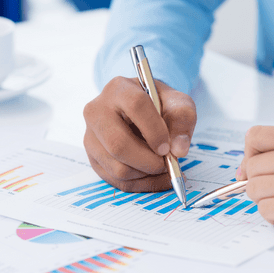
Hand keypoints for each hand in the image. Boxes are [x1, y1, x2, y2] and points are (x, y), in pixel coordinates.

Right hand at [83, 77, 195, 191]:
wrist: (141, 113)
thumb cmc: (159, 106)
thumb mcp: (178, 104)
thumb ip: (183, 120)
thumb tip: (178, 150)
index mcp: (119, 89)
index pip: (136, 106)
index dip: (155, 130)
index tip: (168, 147)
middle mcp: (96, 111)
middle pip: (118, 144)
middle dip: (149, 161)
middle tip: (166, 163)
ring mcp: (90, 137)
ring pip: (117, 167)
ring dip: (146, 174)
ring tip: (161, 166)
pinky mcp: (93, 158)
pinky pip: (116, 181)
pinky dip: (140, 184)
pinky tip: (153, 176)